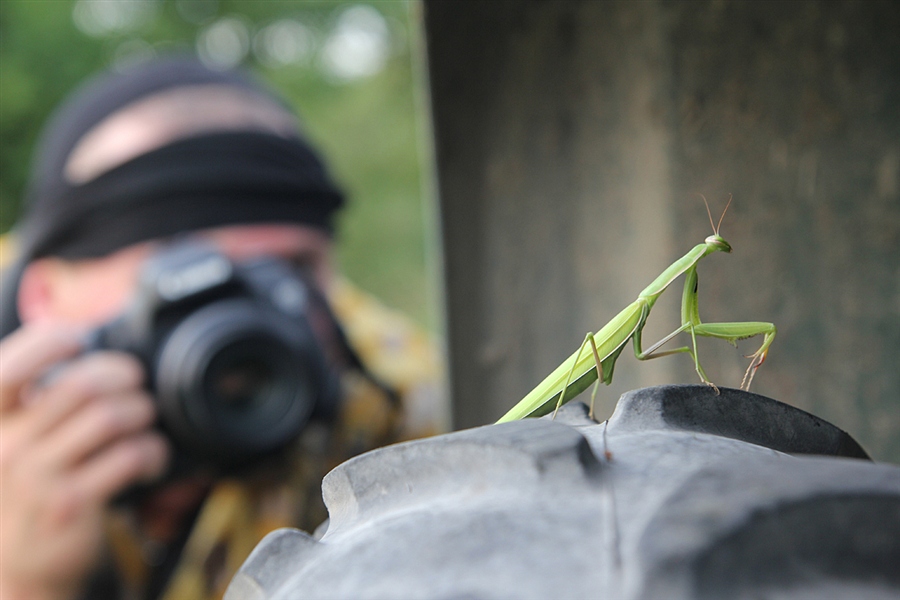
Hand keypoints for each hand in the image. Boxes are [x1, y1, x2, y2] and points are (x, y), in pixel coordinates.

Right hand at [0, 324, 168, 599]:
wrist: (23, 561)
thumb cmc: (30, 484)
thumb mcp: (16, 437)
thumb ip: (38, 397)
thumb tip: (81, 339)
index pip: (7, 369)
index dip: (48, 343)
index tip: (78, 342)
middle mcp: (7, 446)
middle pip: (82, 385)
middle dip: (122, 376)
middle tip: (134, 383)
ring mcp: (37, 477)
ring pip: (111, 417)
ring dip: (142, 412)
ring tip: (143, 421)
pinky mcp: (71, 503)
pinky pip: (129, 456)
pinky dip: (152, 451)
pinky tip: (149, 457)